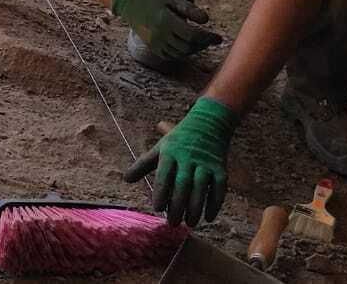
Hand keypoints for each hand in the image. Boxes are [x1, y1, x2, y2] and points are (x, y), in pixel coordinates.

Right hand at [110, 0, 220, 60]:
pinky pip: (171, 55)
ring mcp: (155, 43)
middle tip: (212, 40)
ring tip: (203, 43)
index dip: (208, 38)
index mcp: (166, 21)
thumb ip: (189, 9)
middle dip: (203, 45)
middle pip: (188, 47)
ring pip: (180, 53)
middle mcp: (160, 35)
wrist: (129, 3)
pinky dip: (182, 53)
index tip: (218, 38)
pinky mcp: (152, 47)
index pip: (193, 35)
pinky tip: (189, 46)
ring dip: (194, 50)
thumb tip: (206, 20)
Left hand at [124, 97, 237, 224]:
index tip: (157, 208)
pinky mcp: (220, 168)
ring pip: (201, 187)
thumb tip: (126, 179)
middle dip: (178, 205)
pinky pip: (219, 188)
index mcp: (170, 153)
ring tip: (190, 223)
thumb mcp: (160, 148)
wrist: (209, 122)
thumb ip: (143, 164)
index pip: (164, 175)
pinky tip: (209, 217)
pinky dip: (215, 203)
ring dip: (196, 208)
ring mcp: (205, 163)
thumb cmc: (179, 140)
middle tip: (173, 223)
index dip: (161, 192)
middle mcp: (188, 158)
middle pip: (183, 184)